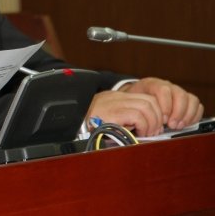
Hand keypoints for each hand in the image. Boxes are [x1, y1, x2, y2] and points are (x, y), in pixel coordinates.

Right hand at [88, 78, 202, 136]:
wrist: (72, 123)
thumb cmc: (89, 124)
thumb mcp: (109, 116)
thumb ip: (124, 117)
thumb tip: (147, 128)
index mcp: (117, 97)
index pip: (147, 97)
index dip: (156, 111)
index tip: (155, 124)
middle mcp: (118, 97)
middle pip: (150, 101)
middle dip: (157, 117)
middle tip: (154, 130)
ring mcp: (116, 103)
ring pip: (147, 106)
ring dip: (152, 122)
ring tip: (147, 133)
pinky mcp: (114, 113)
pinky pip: (138, 116)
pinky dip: (144, 126)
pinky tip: (138, 133)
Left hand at [123, 77, 202, 129]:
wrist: (137, 96)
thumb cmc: (134, 100)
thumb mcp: (132, 102)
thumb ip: (137, 109)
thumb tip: (140, 122)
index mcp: (152, 84)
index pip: (163, 90)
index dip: (165, 106)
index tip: (163, 119)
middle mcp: (167, 86)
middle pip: (180, 94)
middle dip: (177, 112)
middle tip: (172, 125)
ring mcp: (178, 91)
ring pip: (191, 99)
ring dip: (186, 115)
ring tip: (178, 126)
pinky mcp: (186, 99)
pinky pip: (197, 105)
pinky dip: (194, 116)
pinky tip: (185, 124)